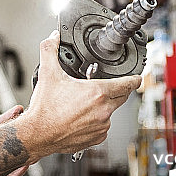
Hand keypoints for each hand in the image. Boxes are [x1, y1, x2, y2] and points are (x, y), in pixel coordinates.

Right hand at [20, 30, 140, 159]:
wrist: (38, 134)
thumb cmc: (45, 109)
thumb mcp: (47, 74)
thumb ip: (50, 51)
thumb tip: (53, 38)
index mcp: (97, 93)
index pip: (127, 84)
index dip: (134, 79)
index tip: (138, 77)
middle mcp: (103, 110)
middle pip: (121, 97)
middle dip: (116, 91)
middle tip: (103, 87)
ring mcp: (102, 126)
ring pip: (110, 112)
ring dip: (103, 107)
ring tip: (84, 104)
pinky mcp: (97, 138)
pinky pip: (103, 127)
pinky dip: (96, 121)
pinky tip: (81, 118)